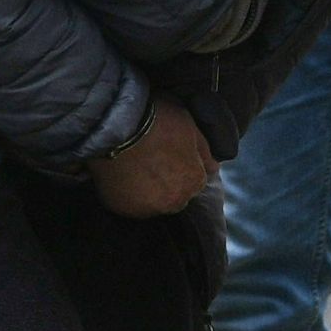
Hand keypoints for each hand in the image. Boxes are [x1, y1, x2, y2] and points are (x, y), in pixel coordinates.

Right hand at [90, 97, 213, 217]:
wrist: (116, 125)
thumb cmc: (156, 120)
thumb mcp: (189, 125)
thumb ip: (204, 150)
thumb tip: (213, 168)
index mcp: (194, 181)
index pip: (194, 182)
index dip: (182, 167)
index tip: (168, 155)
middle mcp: (175, 201)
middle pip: (175, 196)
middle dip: (167, 183)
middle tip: (152, 162)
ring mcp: (148, 209)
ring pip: (152, 204)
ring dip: (148, 192)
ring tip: (135, 170)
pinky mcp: (123, 210)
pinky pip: (129, 205)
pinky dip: (128, 195)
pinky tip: (122, 176)